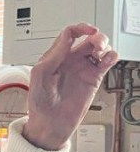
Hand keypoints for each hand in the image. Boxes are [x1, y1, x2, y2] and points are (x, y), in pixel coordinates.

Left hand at [23, 23, 117, 149]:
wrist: (50, 122)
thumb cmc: (40, 101)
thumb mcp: (40, 75)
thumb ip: (53, 56)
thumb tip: (66, 40)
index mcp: (55, 55)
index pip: (69, 34)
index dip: (80, 28)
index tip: (89, 30)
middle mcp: (70, 59)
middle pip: (88, 39)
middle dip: (96, 37)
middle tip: (97, 44)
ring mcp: (82, 68)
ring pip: (99, 48)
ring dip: (104, 46)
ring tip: (100, 54)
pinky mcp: (93, 79)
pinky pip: (105, 63)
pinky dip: (111, 57)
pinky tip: (107, 60)